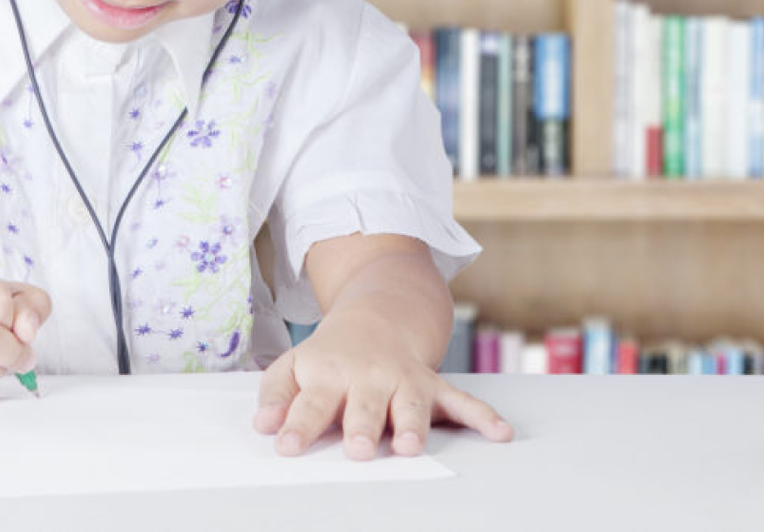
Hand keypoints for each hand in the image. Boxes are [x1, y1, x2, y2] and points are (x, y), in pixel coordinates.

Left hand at [252, 307, 513, 459]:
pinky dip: (483, 416)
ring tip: (411, 445)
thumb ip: (277, 395)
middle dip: (362, 428)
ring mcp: (403, 380)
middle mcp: (367, 377)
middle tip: (359, 449)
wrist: (378, 314)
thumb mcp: (294, 365)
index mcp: (328, 373)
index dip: (298, 425)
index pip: (309, 403)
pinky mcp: (433, 385)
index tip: (287, 446)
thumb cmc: (330, 354)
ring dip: (412, 424)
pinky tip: (500, 433)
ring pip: (410, 404)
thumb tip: (263, 426)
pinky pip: (461, 400)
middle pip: (363, 406)